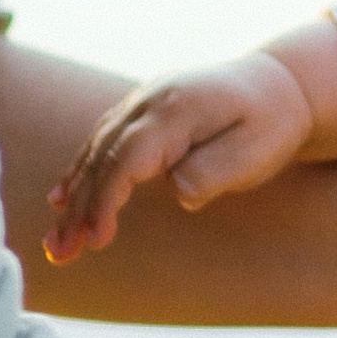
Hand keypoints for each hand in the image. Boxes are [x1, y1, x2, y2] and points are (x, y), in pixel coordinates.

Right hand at [44, 50, 316, 260]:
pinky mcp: (140, 111)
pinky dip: (81, 172)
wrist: (278, 83)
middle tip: (62, 254)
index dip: (107, 199)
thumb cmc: (271, 123)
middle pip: (102, 157)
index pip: (128, 158)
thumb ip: (215, 170)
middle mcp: (150, 101)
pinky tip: (62, 200)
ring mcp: (142, 102)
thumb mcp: (257, 150)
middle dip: (79, 209)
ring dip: (73, 198)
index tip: (96, 239)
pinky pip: (102, 142)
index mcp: (177, 110)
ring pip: (96, 151)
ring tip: (57, 244)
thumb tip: (177, 189)